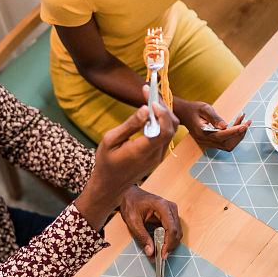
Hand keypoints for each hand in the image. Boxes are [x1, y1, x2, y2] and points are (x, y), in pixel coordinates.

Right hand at [73, 95, 176, 230]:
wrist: (110, 184)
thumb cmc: (106, 162)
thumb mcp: (110, 140)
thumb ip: (130, 125)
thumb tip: (145, 109)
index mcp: (143, 151)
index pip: (164, 129)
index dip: (161, 111)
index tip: (150, 98)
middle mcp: (155, 154)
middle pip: (171, 126)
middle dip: (162, 106)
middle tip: (148, 91)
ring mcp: (158, 156)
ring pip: (171, 129)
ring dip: (163, 112)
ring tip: (149, 98)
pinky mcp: (157, 155)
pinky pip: (165, 134)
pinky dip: (161, 121)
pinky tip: (150, 112)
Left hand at [118, 185, 181, 259]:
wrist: (129, 193)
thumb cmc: (130, 203)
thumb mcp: (133, 221)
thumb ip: (142, 237)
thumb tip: (150, 252)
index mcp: (162, 206)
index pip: (172, 229)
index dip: (168, 244)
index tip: (162, 255)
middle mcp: (170, 208)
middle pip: (176, 232)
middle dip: (169, 246)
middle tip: (160, 257)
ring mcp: (171, 211)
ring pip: (176, 232)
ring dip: (169, 244)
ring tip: (159, 254)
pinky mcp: (169, 215)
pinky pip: (172, 230)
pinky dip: (167, 240)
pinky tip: (160, 247)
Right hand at [176, 99, 249, 151]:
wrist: (183, 113)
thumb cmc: (193, 109)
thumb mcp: (204, 108)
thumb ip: (215, 117)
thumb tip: (226, 125)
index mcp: (202, 133)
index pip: (222, 136)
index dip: (235, 131)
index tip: (245, 125)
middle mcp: (205, 140)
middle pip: (227, 143)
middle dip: (239, 134)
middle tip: (247, 122)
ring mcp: (207, 142)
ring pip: (228, 144)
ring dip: (238, 135)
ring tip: (244, 123)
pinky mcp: (210, 141)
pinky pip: (225, 142)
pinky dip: (233, 135)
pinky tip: (237, 125)